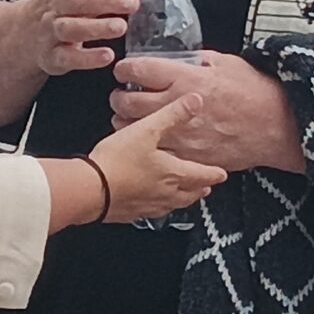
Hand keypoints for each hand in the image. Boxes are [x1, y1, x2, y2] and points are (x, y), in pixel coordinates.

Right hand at [21, 0, 163, 76]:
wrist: (27, 33)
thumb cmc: (70, 1)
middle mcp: (57, 4)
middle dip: (104, 0)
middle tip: (132, 2)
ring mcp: (51, 31)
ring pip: (69, 27)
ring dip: (95, 28)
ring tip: (121, 27)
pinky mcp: (52, 57)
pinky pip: (66, 58)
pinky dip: (85, 58)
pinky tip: (107, 56)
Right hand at [87, 97, 228, 223]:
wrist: (90, 190)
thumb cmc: (118, 161)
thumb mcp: (147, 129)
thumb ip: (172, 115)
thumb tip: (195, 101)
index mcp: (174, 173)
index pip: (203, 175)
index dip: (214, 173)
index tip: (222, 173)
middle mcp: (165, 193)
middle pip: (190, 193)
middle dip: (200, 188)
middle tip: (207, 187)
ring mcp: (149, 205)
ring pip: (173, 204)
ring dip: (183, 199)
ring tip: (185, 196)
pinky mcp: (131, 213)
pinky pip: (151, 211)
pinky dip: (158, 206)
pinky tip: (151, 203)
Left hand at [110, 51, 305, 175]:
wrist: (278, 127)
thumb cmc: (256, 93)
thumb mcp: (227, 63)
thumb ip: (198, 60)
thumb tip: (181, 58)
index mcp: (186, 79)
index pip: (139, 70)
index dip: (125, 69)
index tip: (124, 69)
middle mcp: (178, 107)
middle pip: (127, 102)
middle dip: (118, 97)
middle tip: (120, 94)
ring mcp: (181, 135)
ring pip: (135, 130)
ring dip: (126, 122)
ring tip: (129, 117)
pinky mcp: (188, 155)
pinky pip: (155, 151)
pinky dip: (148, 144)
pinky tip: (151, 139)